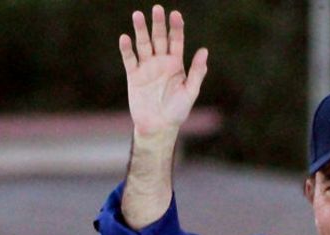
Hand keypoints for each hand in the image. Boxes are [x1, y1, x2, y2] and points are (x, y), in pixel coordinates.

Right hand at [119, 5, 208, 137]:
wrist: (158, 127)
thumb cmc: (177, 111)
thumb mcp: (190, 92)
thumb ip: (196, 72)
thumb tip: (204, 50)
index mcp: (176, 63)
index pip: (176, 40)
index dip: (176, 27)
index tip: (175, 14)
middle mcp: (161, 62)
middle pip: (159, 38)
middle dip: (158, 24)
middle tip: (156, 9)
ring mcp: (146, 68)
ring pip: (143, 44)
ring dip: (140, 30)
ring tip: (137, 15)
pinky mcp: (134, 76)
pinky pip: (130, 60)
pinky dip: (127, 49)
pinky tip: (125, 38)